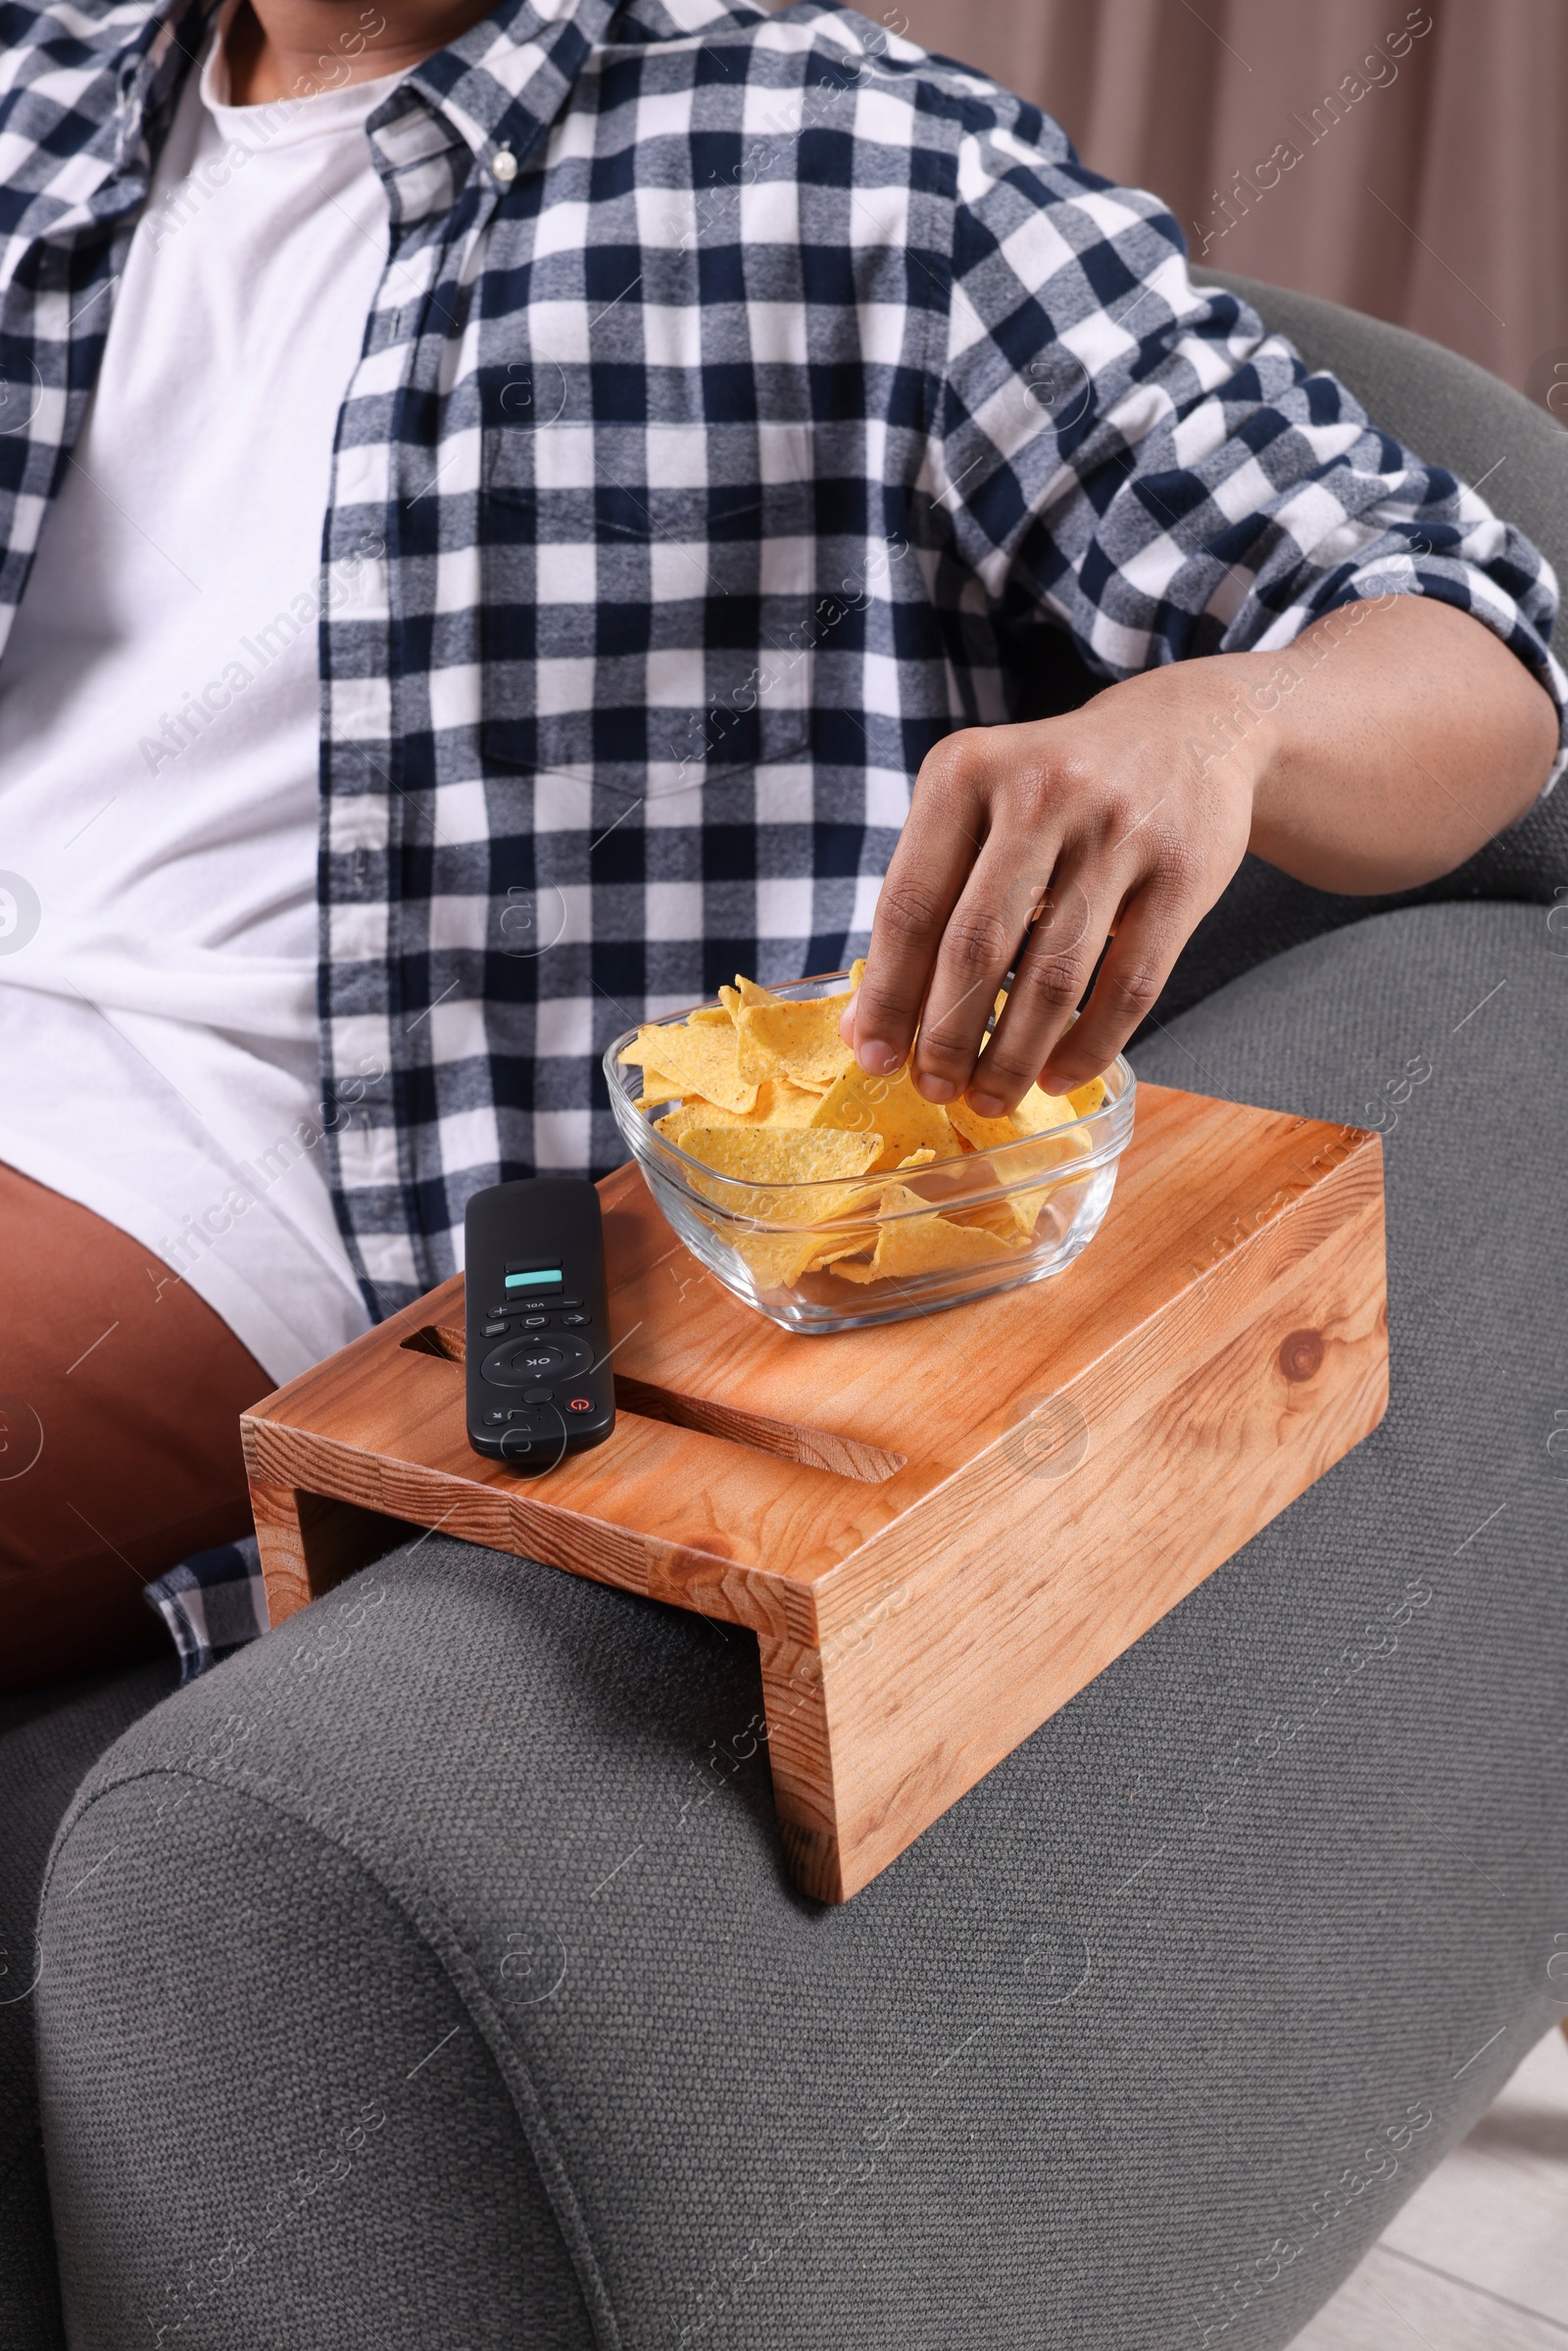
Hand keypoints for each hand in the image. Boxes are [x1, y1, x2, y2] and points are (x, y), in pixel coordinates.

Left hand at [843, 656, 1261, 1112]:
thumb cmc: (1056, 789)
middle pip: (975, 947)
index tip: (874, 1057)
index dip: (888, 995)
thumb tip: (869, 1025)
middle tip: (933, 1088)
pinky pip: (1130, 986)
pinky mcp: (1183, 874)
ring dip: (1013, 1056)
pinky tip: (1058, 1075)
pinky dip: (1090, 1045)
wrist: (1189, 731)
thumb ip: (927, 898)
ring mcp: (1119, 832)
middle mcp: (1042, 792)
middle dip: (946, 1037)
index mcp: (966, 771)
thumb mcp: (980, 806)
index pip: (909, 905)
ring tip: (990, 1097)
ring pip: (1054, 977)